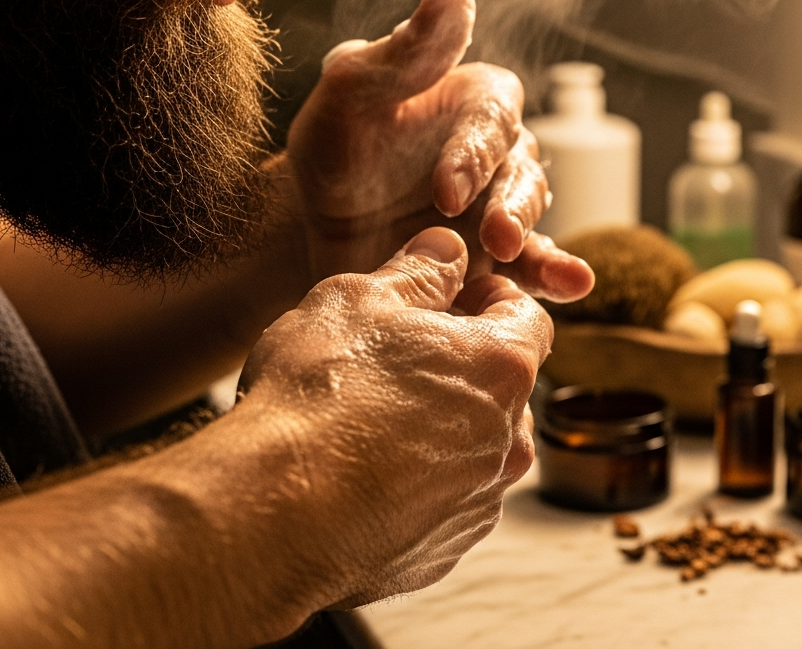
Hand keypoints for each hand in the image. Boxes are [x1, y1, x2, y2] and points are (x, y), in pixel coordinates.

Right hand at [236, 227, 549, 606]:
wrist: (273, 514)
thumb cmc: (316, 396)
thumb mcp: (359, 301)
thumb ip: (418, 271)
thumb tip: (448, 249)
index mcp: (503, 368)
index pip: (528, 318)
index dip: (488, 302)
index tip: (449, 301)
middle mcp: (510, 440)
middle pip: (502, 388)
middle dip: (460, 370)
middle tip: (395, 362)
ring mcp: (481, 503)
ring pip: (473, 450)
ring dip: (437, 432)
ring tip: (366, 425)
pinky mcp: (445, 552)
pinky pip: (440, 506)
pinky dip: (412, 489)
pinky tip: (356, 478)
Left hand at [279, 0, 591, 301]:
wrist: (316, 230)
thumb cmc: (337, 146)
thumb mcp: (352, 92)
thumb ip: (404, 51)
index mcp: (475, 101)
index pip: (492, 120)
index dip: (475, 155)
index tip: (446, 192)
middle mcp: (501, 153)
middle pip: (522, 174)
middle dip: (512, 207)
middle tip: (495, 236)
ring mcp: (503, 208)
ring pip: (532, 222)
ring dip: (537, 245)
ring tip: (538, 270)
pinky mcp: (499, 261)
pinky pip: (531, 267)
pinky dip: (555, 276)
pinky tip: (573, 285)